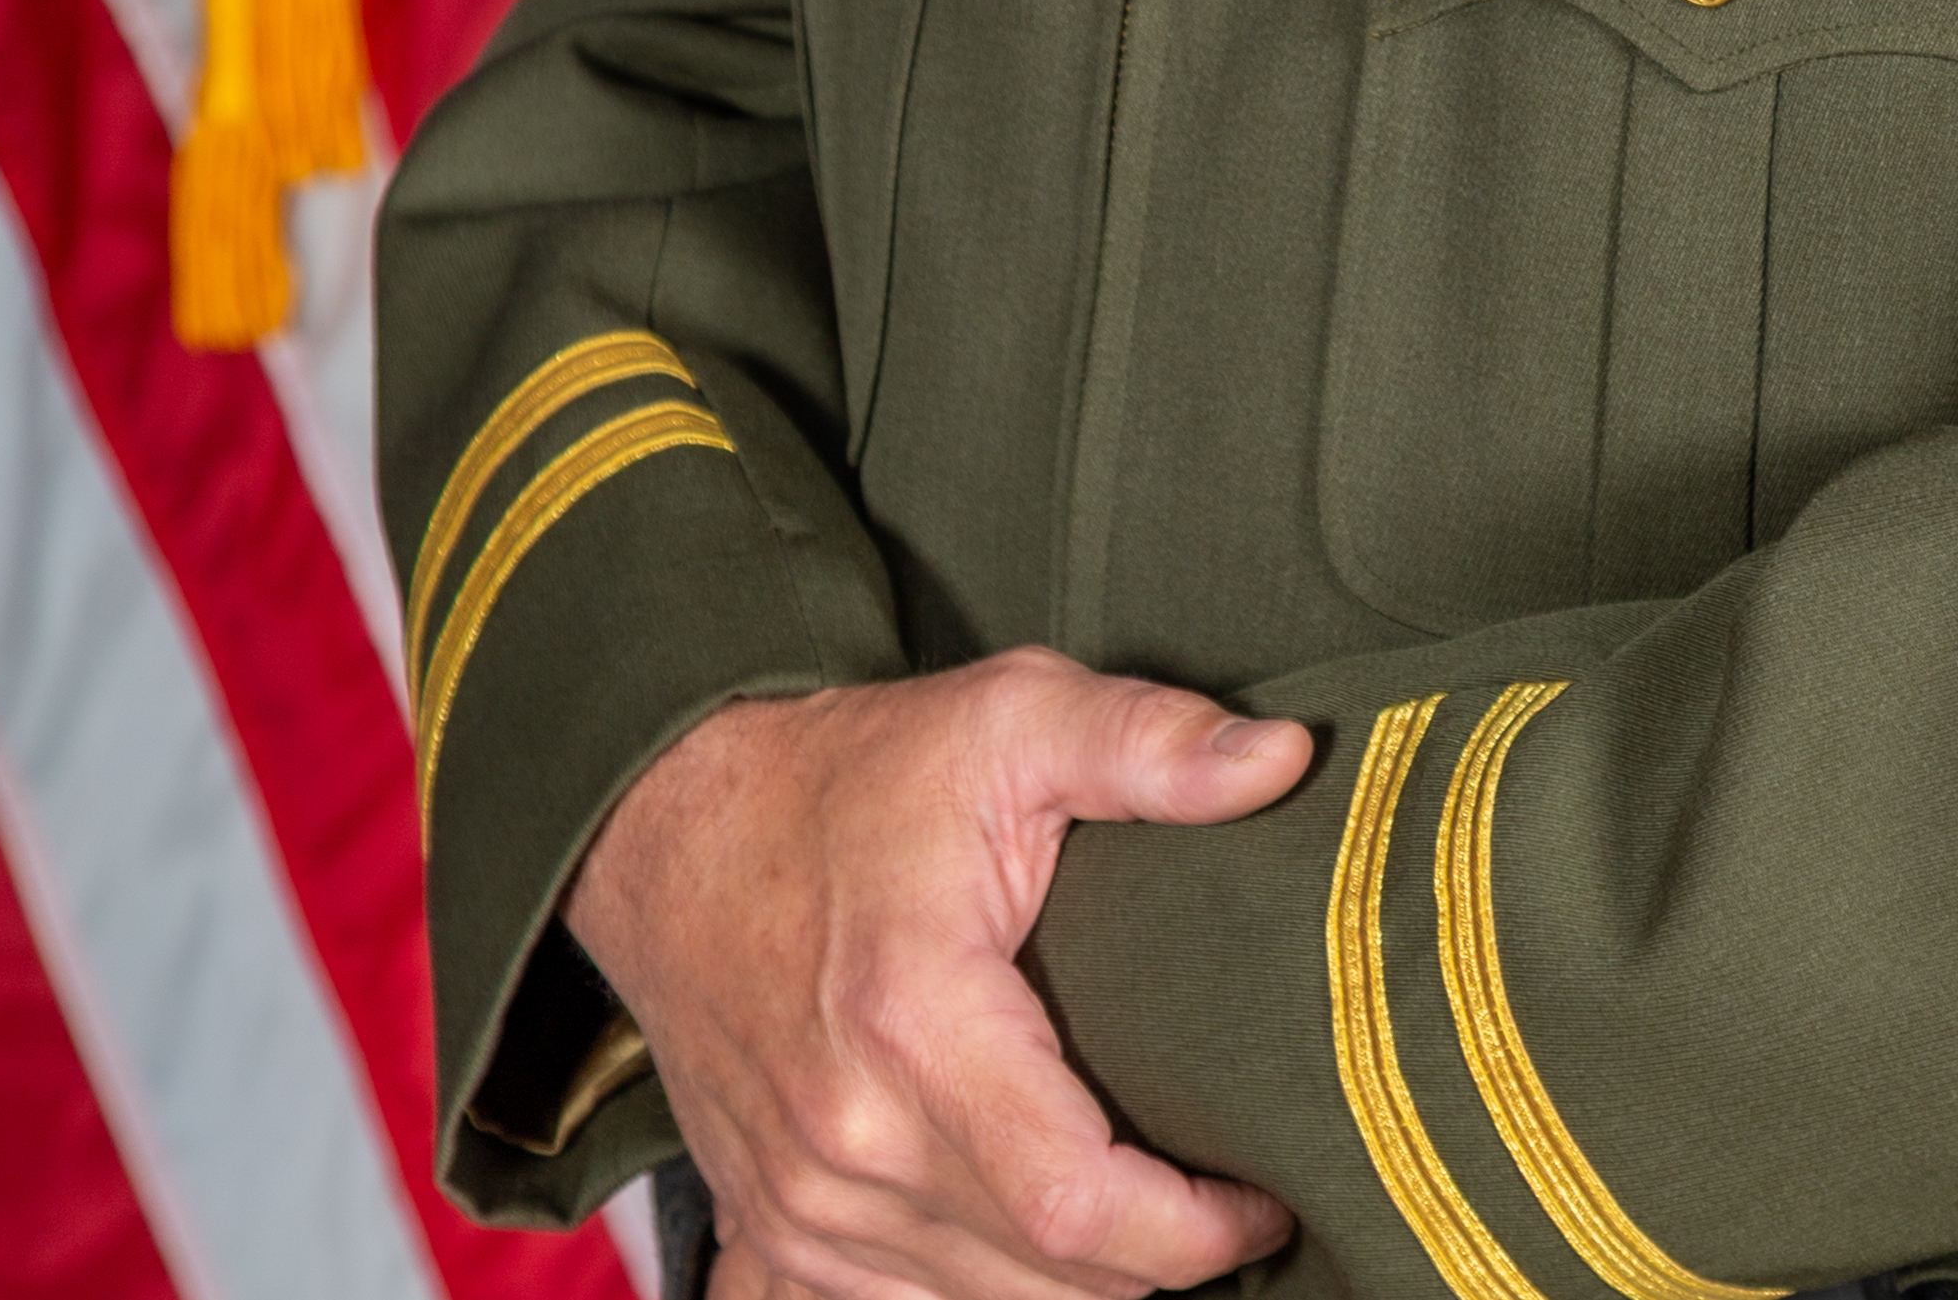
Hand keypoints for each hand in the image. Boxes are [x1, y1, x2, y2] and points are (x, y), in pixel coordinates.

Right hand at [566, 647, 1315, 1299]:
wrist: (673, 829)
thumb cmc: (854, 776)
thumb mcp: (1012, 715)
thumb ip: (1150, 743)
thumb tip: (1284, 758)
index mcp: (913, 1027)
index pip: (1078, 1206)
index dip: (1194, 1229)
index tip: (1265, 1193)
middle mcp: (845, 1142)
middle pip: (1043, 1283)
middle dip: (1157, 1262)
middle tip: (1228, 1192)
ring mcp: (799, 1203)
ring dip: (1080, 1286)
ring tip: (1155, 1210)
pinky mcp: (774, 1230)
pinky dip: (987, 1290)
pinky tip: (1047, 1242)